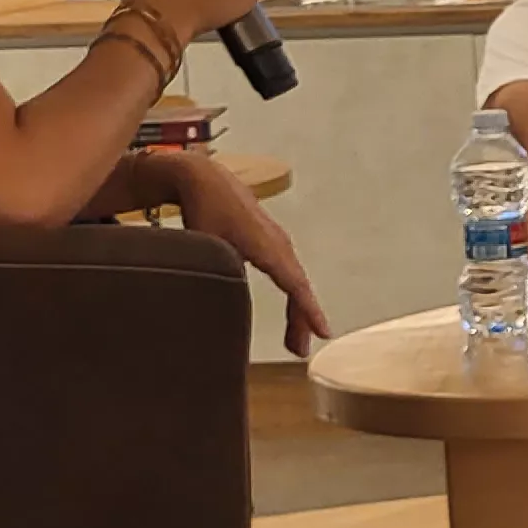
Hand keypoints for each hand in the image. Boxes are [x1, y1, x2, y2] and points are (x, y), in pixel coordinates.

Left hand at [144, 150, 329, 354]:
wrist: (204, 177)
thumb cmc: (205, 207)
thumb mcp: (208, 245)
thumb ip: (218, 273)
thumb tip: (218, 303)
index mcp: (269, 247)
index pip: (295, 285)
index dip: (309, 312)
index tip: (323, 333)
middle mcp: (279, 244)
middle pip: (298, 287)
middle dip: (303, 320)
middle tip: (300, 350)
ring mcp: (277, 241)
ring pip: (294, 280)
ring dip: (297, 309)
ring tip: (297, 338)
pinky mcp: (269, 240)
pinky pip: (288, 272)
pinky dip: (292, 293)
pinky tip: (290, 306)